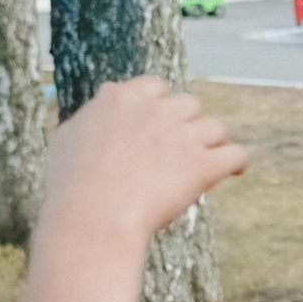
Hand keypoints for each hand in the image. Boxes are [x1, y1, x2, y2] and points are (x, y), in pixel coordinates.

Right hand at [38, 76, 245, 242]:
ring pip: (215, 127)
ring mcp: (182, 135)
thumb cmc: (69, 186)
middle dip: (185, 123)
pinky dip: (237, 162)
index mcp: (121, 98)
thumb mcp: (66, 139)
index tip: (159, 120)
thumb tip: (99, 111)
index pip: (154, 86)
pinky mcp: (202, 164)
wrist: (91, 215)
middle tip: (179, 147)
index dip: (159, 103)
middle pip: (188, 104)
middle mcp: (156, 110)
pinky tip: (234, 172)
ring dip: (210, 142)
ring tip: (205, 160)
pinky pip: (236, 155)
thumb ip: (90, 119)